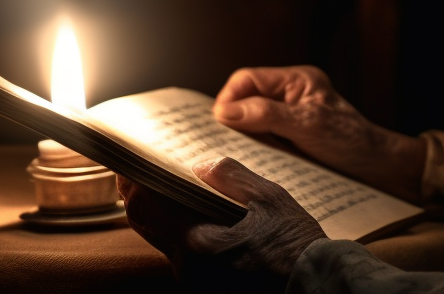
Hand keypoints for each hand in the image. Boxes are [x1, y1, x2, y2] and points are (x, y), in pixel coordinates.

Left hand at [118, 157, 325, 293]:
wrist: (316, 288)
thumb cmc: (296, 248)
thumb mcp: (271, 200)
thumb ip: (232, 177)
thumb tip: (201, 166)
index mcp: (199, 244)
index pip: (147, 207)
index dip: (132, 181)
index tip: (126, 161)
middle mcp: (189, 268)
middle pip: (147, 225)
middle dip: (139, 195)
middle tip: (136, 170)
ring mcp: (196, 281)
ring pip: (162, 240)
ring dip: (159, 213)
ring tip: (163, 187)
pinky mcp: (206, 287)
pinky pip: (180, 254)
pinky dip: (177, 230)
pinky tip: (190, 215)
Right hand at [213, 66, 425, 202]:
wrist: (379, 169)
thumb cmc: (351, 141)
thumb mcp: (308, 125)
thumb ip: (267, 114)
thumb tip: (224, 111)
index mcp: (296, 80)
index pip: (248, 79)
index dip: (229, 99)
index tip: (219, 123)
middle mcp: (290, 95)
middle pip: (246, 99)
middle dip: (232, 118)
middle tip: (221, 141)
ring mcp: (290, 118)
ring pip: (251, 121)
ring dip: (243, 137)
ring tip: (236, 154)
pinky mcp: (290, 139)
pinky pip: (262, 139)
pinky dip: (254, 149)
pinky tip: (252, 162)